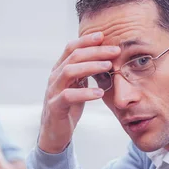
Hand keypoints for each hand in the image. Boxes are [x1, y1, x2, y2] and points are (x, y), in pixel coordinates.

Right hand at [38, 32, 120, 153]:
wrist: (55, 132)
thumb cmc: (68, 108)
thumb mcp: (77, 86)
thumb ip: (85, 72)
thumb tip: (103, 57)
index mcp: (60, 69)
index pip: (71, 48)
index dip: (87, 40)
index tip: (104, 35)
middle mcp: (55, 77)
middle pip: (73, 56)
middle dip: (95, 51)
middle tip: (115, 51)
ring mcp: (53, 91)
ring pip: (69, 71)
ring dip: (91, 67)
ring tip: (108, 67)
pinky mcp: (55, 107)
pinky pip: (68, 96)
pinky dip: (85, 93)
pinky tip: (99, 93)